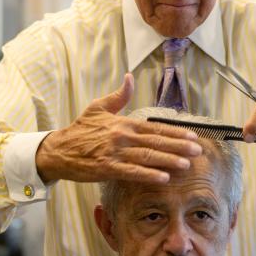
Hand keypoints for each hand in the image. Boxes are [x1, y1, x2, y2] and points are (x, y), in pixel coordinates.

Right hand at [35, 73, 202, 183]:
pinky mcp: (106, 168)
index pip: (156, 128)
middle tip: (198, 151)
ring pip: (147, 157)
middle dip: (179, 147)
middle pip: (156, 142)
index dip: (176, 133)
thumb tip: (129, 77)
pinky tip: (163, 178)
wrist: (57, 150)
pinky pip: (132, 172)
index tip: (193, 136)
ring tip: (187, 164)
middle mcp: (122, 137)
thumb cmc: (80, 130)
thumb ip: (118, 95)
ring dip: (169, 161)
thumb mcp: (98, 108)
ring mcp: (115, 153)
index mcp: (124, 123)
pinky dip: (149, 175)